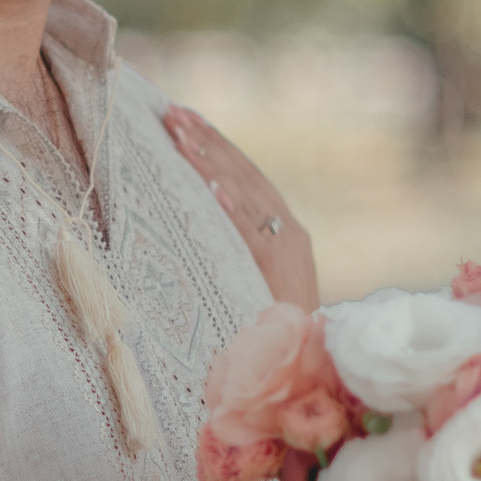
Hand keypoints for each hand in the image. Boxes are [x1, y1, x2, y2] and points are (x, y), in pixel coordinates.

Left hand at [161, 106, 318, 311]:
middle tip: (172, 113)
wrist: (308, 368)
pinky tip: (211, 188)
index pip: (247, 178)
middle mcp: (291, 234)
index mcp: (285, 232)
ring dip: (212, 163)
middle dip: (208, 142)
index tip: (185, 120)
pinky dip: (235, 209)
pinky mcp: (283, 272)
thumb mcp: (252, 279)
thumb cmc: (272, 330)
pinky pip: (253, 238)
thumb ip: (237, 249)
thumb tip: (202, 221)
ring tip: (182, 135)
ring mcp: (289, 250)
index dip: (217, 146)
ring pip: (246, 197)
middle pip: (245, 177)